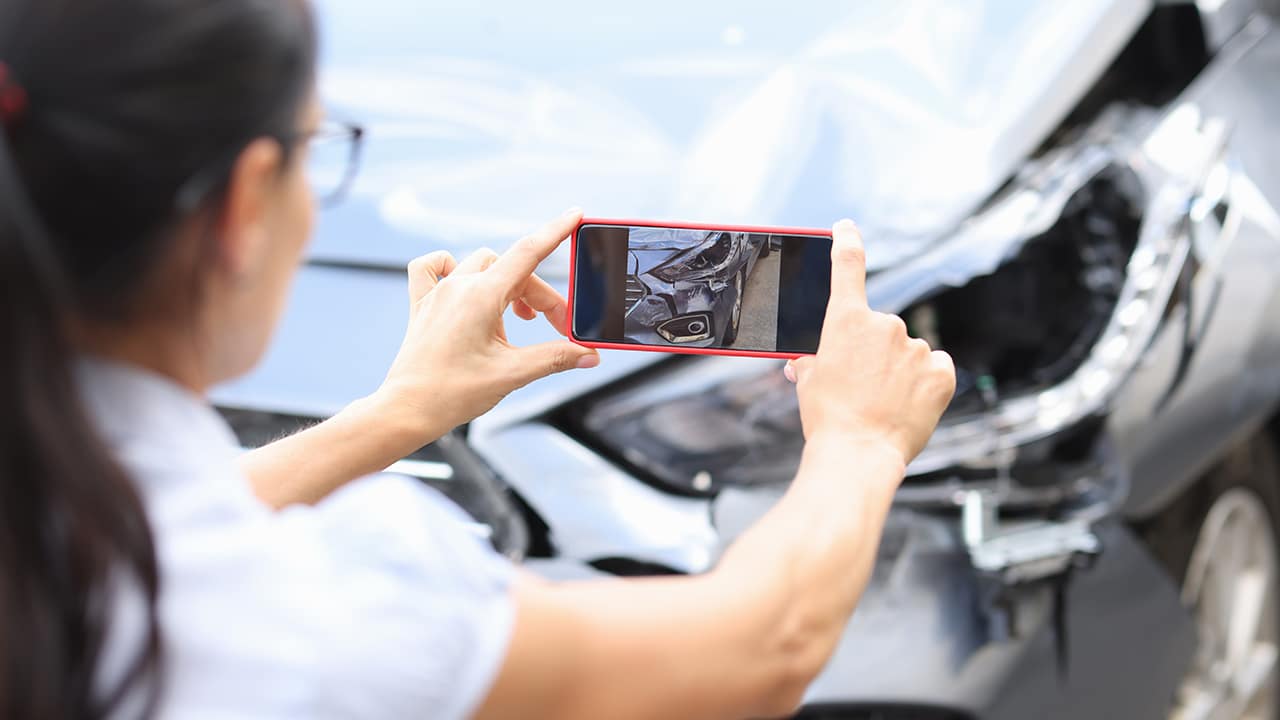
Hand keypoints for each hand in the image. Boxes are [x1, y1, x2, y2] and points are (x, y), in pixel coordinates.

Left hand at [373, 208, 599, 441]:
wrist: (405, 410)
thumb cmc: (450, 393)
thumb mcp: (512, 374)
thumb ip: (555, 358)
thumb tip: (587, 354)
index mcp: (479, 297)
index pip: (527, 253)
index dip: (555, 232)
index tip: (574, 215)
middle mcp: (457, 287)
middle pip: (513, 270)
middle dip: (540, 296)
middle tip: (557, 327)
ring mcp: (438, 294)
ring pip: (481, 267)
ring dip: (507, 286)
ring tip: (517, 321)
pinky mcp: (423, 305)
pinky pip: (434, 268)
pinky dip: (452, 269)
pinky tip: (463, 287)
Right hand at [785, 220, 954, 465]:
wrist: (857, 455)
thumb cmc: (827, 419)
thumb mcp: (809, 382)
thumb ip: (814, 360)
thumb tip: (807, 361)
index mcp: (846, 320)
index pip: (847, 265)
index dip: (846, 240)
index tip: (846, 227)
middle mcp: (885, 324)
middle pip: (881, 329)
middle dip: (873, 352)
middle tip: (862, 387)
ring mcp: (916, 347)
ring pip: (908, 352)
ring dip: (899, 370)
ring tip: (885, 403)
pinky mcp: (941, 371)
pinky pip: (935, 368)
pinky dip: (925, 383)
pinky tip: (910, 404)